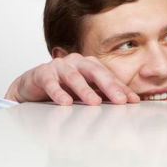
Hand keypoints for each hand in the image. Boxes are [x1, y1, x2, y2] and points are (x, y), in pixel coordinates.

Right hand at [3, 53, 140, 104]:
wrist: (33, 84)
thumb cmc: (63, 87)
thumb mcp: (85, 91)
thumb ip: (103, 95)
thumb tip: (127, 104)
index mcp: (90, 65)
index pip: (109, 76)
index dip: (121, 88)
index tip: (133, 101)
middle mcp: (76, 62)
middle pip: (95, 72)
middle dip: (109, 86)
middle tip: (120, 100)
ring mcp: (59, 66)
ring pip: (74, 76)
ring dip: (85, 90)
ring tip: (94, 103)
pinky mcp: (42, 73)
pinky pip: (51, 82)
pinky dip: (58, 92)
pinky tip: (65, 102)